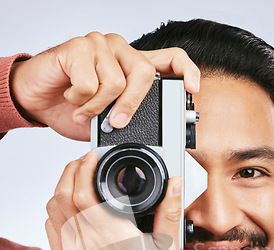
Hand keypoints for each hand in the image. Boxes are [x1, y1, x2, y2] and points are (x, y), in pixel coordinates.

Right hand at [9, 32, 199, 140]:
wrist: (37, 100)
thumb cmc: (73, 107)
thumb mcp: (109, 120)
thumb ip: (130, 118)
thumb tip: (153, 136)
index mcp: (132, 66)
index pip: (170, 57)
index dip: (186, 70)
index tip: (192, 88)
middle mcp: (120, 50)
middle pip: (143, 73)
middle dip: (131, 106)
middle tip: (115, 122)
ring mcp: (99, 45)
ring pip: (115, 82)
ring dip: (97, 107)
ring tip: (84, 109)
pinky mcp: (77, 47)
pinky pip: (90, 83)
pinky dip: (80, 101)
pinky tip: (71, 98)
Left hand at [45, 151, 182, 249]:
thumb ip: (169, 213)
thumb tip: (174, 185)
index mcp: (111, 237)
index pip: (81, 192)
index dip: (83, 167)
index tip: (92, 157)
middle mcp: (86, 245)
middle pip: (60, 196)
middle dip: (69, 172)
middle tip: (84, 164)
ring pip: (52, 212)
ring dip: (61, 191)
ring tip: (78, 183)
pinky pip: (51, 231)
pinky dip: (57, 213)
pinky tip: (72, 211)